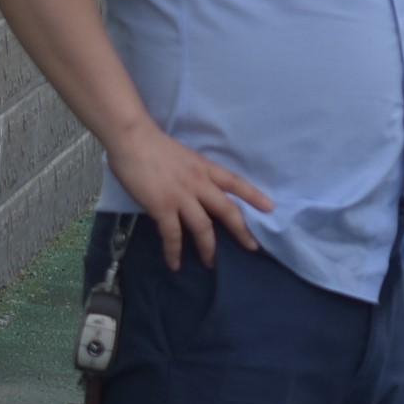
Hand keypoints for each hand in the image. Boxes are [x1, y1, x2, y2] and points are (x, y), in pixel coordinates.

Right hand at [106, 122, 273, 270]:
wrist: (133, 139)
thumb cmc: (155, 145)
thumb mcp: (186, 157)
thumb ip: (195, 174)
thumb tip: (199, 191)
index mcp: (205, 168)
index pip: (235, 182)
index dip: (254, 195)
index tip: (270, 207)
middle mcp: (199, 183)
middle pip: (227, 210)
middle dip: (241, 231)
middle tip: (251, 247)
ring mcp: (182, 196)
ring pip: (203, 227)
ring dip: (208, 249)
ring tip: (210, 264)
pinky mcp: (163, 207)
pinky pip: (173, 235)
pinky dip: (174, 252)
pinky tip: (174, 264)